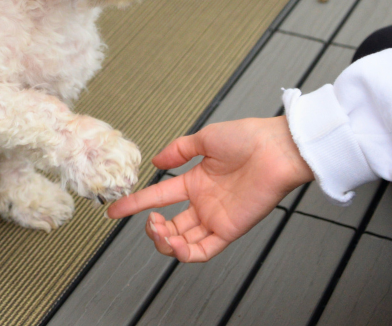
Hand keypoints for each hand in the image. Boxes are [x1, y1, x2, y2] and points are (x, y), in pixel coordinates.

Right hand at [107, 116, 312, 262]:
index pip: (160, 196)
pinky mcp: (230, 229)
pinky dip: (186, 253)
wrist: (276, 149)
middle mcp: (203, 202)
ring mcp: (215, 217)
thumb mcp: (204, 138)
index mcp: (195, 181)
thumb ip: (178, 150)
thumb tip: (155, 162)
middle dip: (153, 229)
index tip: (115, 210)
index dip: (135, 204)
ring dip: (165, 241)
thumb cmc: (248, 138)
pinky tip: (174, 244)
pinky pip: (204, 251)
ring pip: (183, 242)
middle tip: (148, 222)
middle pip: (170, 226)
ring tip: (159, 231)